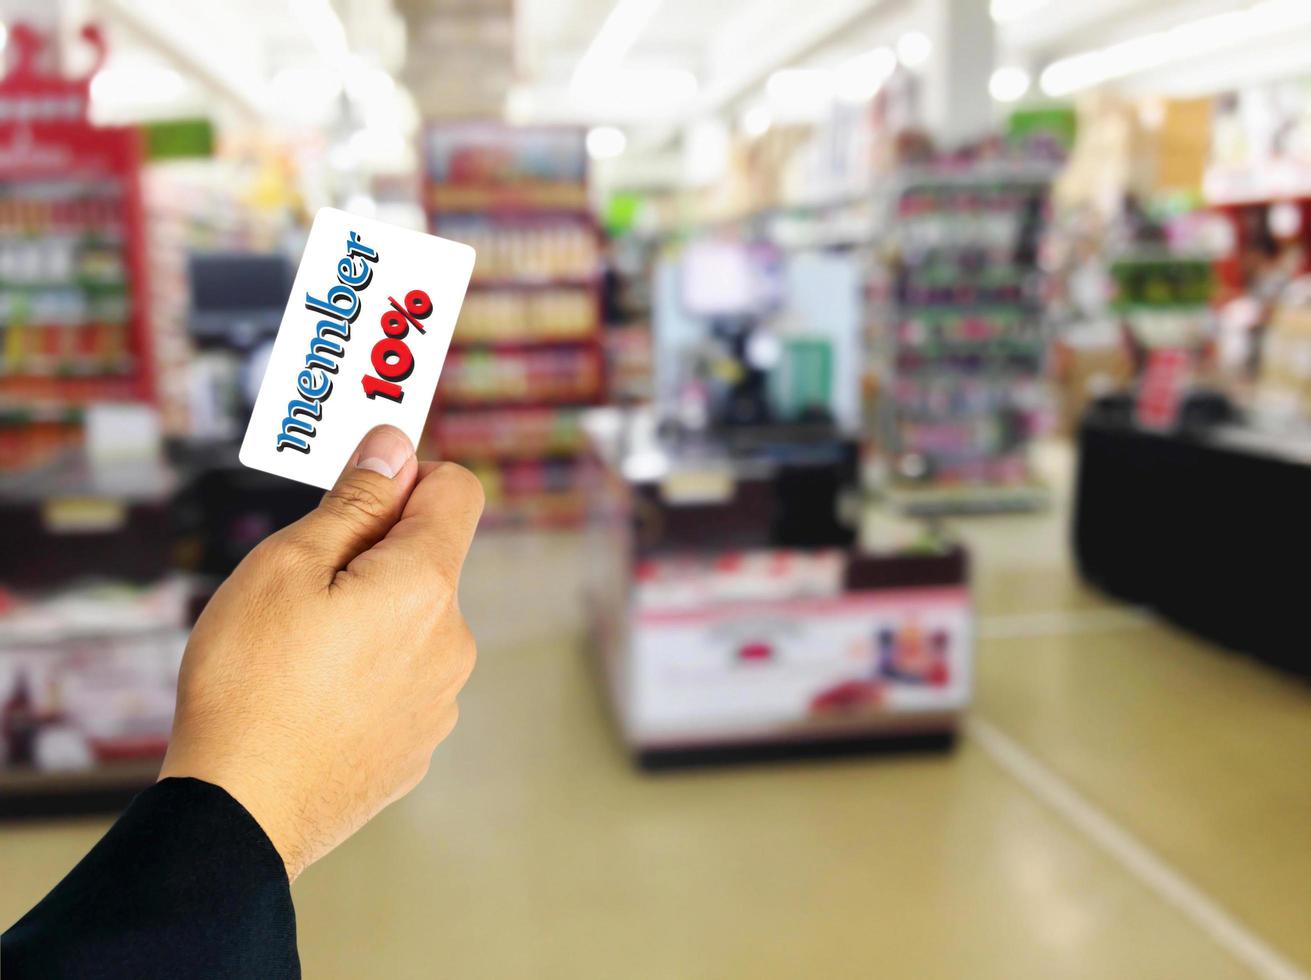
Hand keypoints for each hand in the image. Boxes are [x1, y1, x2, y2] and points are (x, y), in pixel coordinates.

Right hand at [159, 425, 483, 879]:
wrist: (239, 815)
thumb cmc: (249, 684)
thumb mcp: (287, 566)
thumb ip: (355, 501)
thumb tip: (396, 445)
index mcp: (427, 586)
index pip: (458, 491)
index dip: (408, 477)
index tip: (358, 494)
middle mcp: (454, 640)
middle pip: (430, 560)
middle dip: (376, 554)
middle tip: (302, 588)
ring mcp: (443, 698)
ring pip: (415, 623)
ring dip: (372, 616)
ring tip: (299, 654)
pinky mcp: (421, 743)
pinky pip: (404, 679)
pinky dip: (369, 672)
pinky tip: (314, 699)